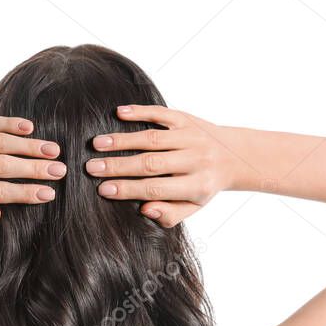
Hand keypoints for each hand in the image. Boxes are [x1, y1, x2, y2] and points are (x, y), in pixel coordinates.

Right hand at [86, 105, 240, 226]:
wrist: (235, 156)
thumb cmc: (205, 185)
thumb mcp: (193, 207)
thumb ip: (169, 214)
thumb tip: (144, 209)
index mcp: (196, 185)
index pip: (156, 188)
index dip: (128, 189)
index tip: (103, 189)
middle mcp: (195, 159)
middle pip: (150, 163)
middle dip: (118, 166)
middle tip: (91, 167)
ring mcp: (192, 137)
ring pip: (152, 138)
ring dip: (122, 140)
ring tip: (97, 144)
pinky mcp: (188, 119)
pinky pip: (162, 113)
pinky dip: (140, 111)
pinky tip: (119, 112)